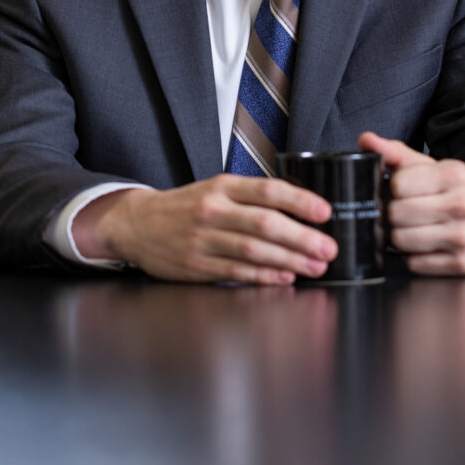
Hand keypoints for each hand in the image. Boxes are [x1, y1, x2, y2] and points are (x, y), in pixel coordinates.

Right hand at [72, 175, 336, 284]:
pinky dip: (264, 276)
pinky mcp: (196, 265)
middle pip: (264, 223)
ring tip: (315, 266)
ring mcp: (203, 239)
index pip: (267, 190)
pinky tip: (285, 278)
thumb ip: (250, 197)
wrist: (137, 224)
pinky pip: (236, 272)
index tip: (325, 211)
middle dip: (302, 238)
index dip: (299, 201)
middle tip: (328, 248)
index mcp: (222, 187)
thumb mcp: (214, 189)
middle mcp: (213, 210)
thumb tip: (298, 209)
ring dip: (289, 260)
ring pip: (253, 251)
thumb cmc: (184, 206)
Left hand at [358, 131, 464, 274]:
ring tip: (415, 229)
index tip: (402, 191)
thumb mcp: (438, 168)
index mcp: (454, 175)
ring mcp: (464, 237)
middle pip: (396, 213)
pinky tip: (429, 245)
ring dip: (401, 237)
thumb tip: (366, 140)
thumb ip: (399, 155)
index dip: (394, 189)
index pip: (398, 183)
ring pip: (401, 241)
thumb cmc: (464, 193)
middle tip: (405, 212)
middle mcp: (462, 204)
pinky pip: (415, 263)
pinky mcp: (463, 264)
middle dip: (394, 214)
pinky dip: (415, 256)